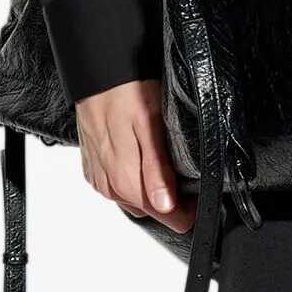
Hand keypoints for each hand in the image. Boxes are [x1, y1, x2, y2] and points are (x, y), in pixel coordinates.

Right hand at [75, 79, 195, 233]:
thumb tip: (166, 206)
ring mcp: (100, 179)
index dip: (187, 210)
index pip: (165, 217)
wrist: (95, 74)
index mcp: (125, 180)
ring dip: (151, 189)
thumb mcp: (151, 126)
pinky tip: (140, 158)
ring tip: (164, 162)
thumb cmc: (125, 92)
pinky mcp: (94, 170)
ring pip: (134, 200)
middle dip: (171, 199)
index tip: (198, 193)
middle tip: (184, 172)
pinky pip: (118, 187)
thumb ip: (157, 170)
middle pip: (150, 210)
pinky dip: (133, 179)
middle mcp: (109, 187)